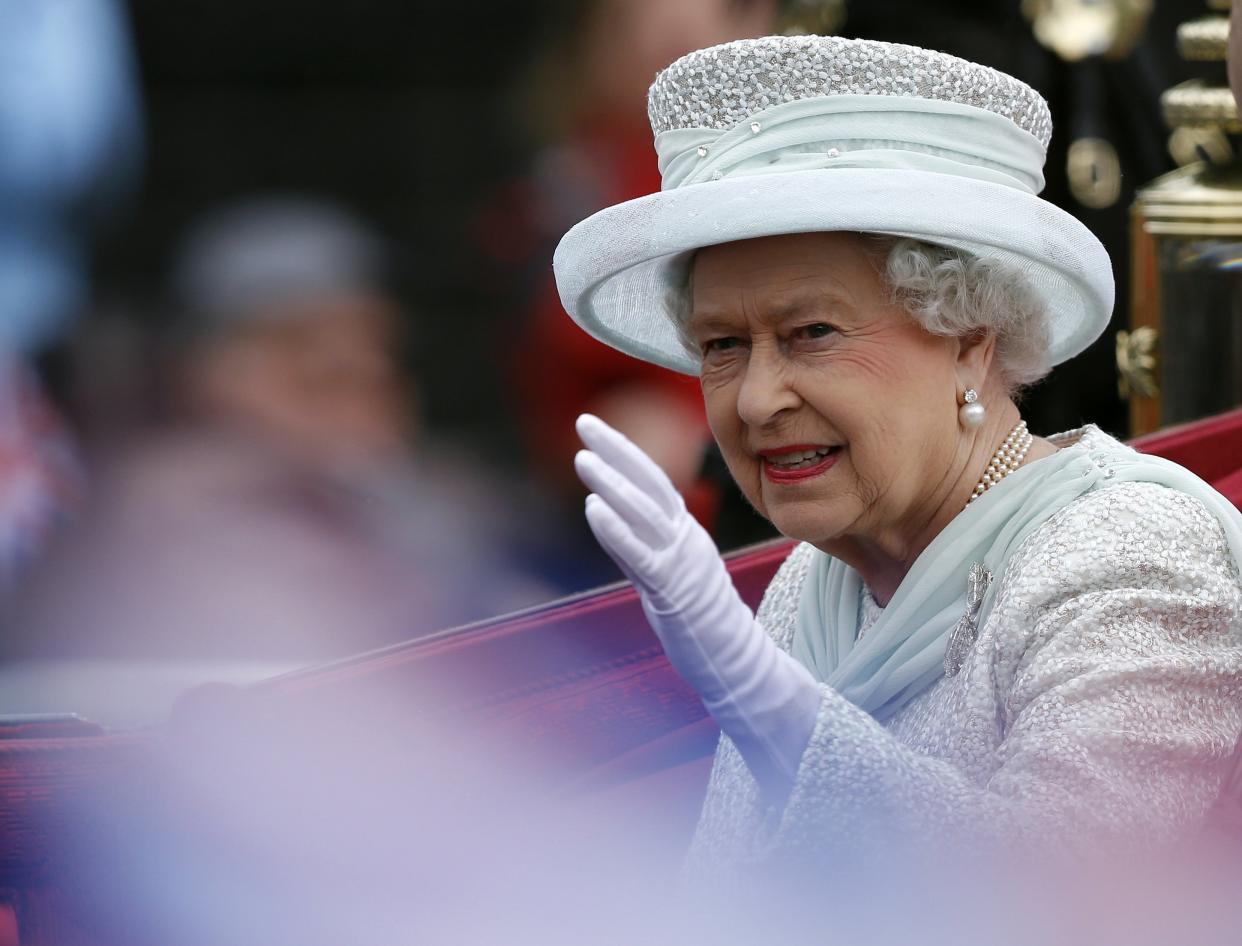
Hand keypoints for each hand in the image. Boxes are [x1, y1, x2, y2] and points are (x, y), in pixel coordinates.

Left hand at [574, 414, 820, 795]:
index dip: (626, 451)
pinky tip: (594, 509)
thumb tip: (609, 516)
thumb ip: (643, 545)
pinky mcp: (674, 592)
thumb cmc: (701, 622)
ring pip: (646, 513)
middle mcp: (686, 539)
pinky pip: (642, 556)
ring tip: (583, 459)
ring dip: (613, 483)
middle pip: (651, 482)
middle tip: (585, 421)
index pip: (654, 481)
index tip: (596, 428)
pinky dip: (617, 531)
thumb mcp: (670, 572)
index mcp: (686, 533)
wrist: (737, 663)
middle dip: (617, 449)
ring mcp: (682, 563)